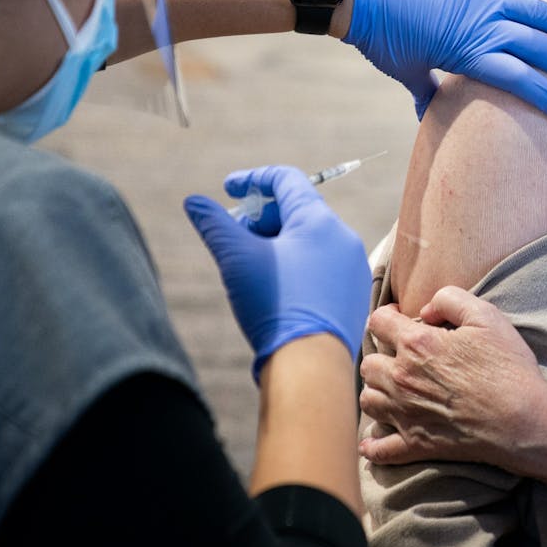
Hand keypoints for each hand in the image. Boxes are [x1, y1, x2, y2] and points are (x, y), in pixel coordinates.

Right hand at [184, 166, 370, 381]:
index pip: (287, 179)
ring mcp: (351, 268)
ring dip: (277, 242)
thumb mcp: (236, 258)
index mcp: (319, 221)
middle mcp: (343, 238)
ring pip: (310, 241)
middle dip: (262, 217)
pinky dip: (295, 265)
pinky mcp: (352, 295)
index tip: (229, 189)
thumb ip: (214, 224)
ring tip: (251, 263)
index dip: (253, 179)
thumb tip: (194, 202)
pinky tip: (274, 288)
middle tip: (234, 234)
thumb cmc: (274, 306)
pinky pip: (321, 267)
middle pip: (298, 210)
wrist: (310, 367)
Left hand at [359, 286, 546, 471]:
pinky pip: (379, 449)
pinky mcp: (415, 444)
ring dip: (377, 391)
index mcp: (417, 345)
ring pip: (368, 400)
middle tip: (400, 356)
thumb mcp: (487, 316)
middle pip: (369, 363)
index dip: (387, 316)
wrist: (523, 422)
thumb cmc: (508, 368)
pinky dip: (373, 444)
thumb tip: (425, 310)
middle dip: (382, 355)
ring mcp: (405, 414)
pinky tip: (373, 440)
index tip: (398, 319)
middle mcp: (402, 379)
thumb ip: (450, 299)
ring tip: (393, 389)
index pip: (378, 322)